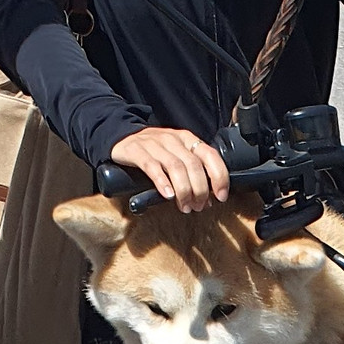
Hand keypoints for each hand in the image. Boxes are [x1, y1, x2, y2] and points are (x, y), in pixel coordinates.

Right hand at [111, 128, 229, 213]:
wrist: (122, 137)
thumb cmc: (154, 151)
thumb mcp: (177, 156)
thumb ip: (193, 174)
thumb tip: (209, 199)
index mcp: (188, 139)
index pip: (211, 156)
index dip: (219, 177)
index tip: (221, 196)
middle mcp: (173, 139)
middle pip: (194, 165)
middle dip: (200, 190)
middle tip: (198, 206)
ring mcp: (154, 144)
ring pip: (176, 167)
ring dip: (184, 190)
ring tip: (185, 206)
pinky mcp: (137, 150)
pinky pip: (152, 167)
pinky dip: (162, 182)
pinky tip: (168, 195)